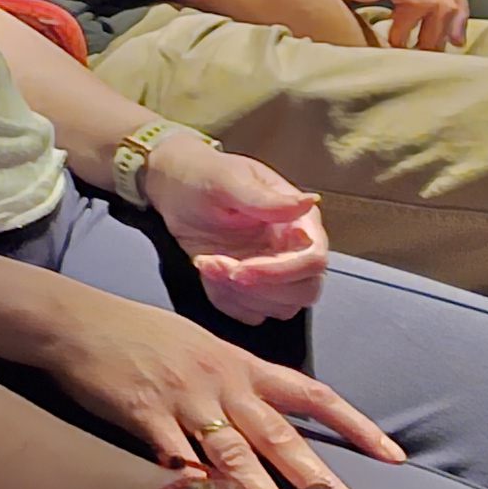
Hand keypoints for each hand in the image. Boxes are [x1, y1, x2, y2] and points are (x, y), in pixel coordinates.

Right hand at [32, 282, 388, 488]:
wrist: (74, 321)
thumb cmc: (135, 335)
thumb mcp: (198, 346)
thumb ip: (234, 381)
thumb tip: (265, 418)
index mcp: (240, 364)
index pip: (311, 393)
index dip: (354, 424)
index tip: (393, 456)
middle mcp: (222, 382)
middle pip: (282, 437)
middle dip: (323, 483)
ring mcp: (184, 399)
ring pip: (236, 455)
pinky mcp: (144, 415)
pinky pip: (175, 459)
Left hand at [141, 129, 332, 321]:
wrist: (175, 189)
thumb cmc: (204, 175)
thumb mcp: (229, 180)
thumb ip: (266, 199)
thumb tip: (309, 202)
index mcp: (299, 221)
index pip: (312, 260)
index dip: (280, 272)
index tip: (240, 270)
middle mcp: (294, 250)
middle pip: (304, 291)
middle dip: (259, 288)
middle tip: (216, 265)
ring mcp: (275, 272)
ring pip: (280, 307)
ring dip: (240, 295)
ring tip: (206, 262)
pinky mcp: (252, 288)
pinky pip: (251, 313)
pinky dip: (227, 301)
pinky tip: (208, 271)